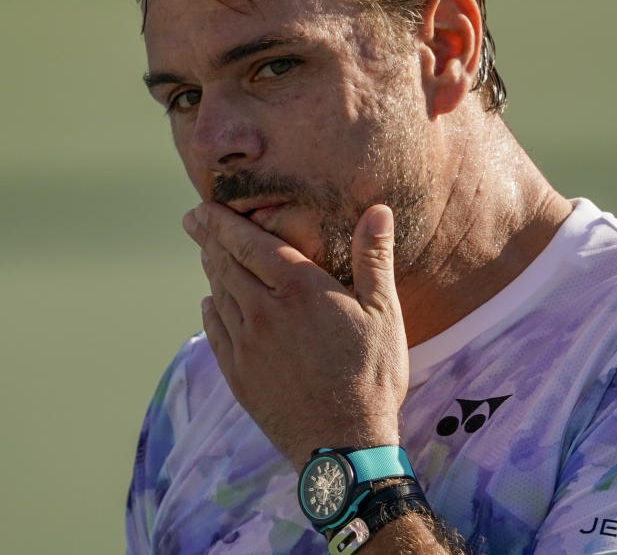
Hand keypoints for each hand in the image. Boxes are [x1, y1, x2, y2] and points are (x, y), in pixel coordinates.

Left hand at [183, 202, 407, 466]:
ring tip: (208, 255)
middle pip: (226, 265)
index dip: (223, 223)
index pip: (250, 244)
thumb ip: (374, 259)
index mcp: (300, 289)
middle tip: (194, 221)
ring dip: (211, 270)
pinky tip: (211, 304)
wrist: (342, 446)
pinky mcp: (239, 374)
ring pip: (219, 295)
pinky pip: (215, 331)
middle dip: (209, 239)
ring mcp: (246, 345)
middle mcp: (264, 311)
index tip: (203, 208)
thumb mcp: (384, 313)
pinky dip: (210, 310)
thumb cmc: (371, 376)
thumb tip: (378, 210)